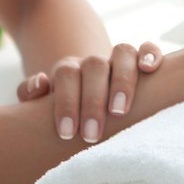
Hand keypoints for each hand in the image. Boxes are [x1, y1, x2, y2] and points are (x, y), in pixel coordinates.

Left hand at [17, 42, 161, 142]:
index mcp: (70, 69)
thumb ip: (31, 92)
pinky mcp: (143, 59)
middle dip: (93, 101)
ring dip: (123, 80)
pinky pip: (149, 47)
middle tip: (91, 135)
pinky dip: (151, 54)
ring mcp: (120, 58)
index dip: (66, 102)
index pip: (66, 74)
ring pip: (123, 52)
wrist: (92, 93)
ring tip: (120, 111)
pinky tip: (150, 69)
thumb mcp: (44, 101)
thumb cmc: (71, 108)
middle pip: (95, 66)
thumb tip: (41, 83)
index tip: (67, 133)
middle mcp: (97, 60)